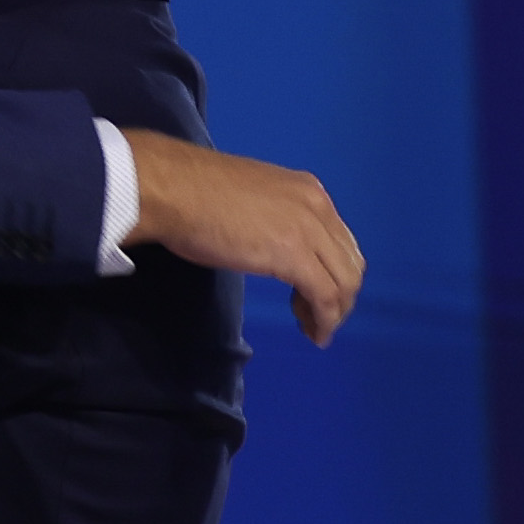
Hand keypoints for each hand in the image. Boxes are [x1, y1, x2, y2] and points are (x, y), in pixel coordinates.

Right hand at [125, 134, 364, 342]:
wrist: (174, 190)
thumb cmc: (194, 193)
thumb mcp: (249, 200)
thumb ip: (270, 219)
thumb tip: (267, 244)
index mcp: (308, 191)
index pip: (340, 239)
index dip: (335, 271)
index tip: (315, 294)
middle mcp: (317, 207)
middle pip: (350, 262)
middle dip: (341, 296)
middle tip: (318, 318)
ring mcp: (308, 230)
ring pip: (345, 281)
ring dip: (335, 313)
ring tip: (316, 330)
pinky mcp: (294, 256)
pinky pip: (326, 296)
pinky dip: (325, 320)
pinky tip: (314, 333)